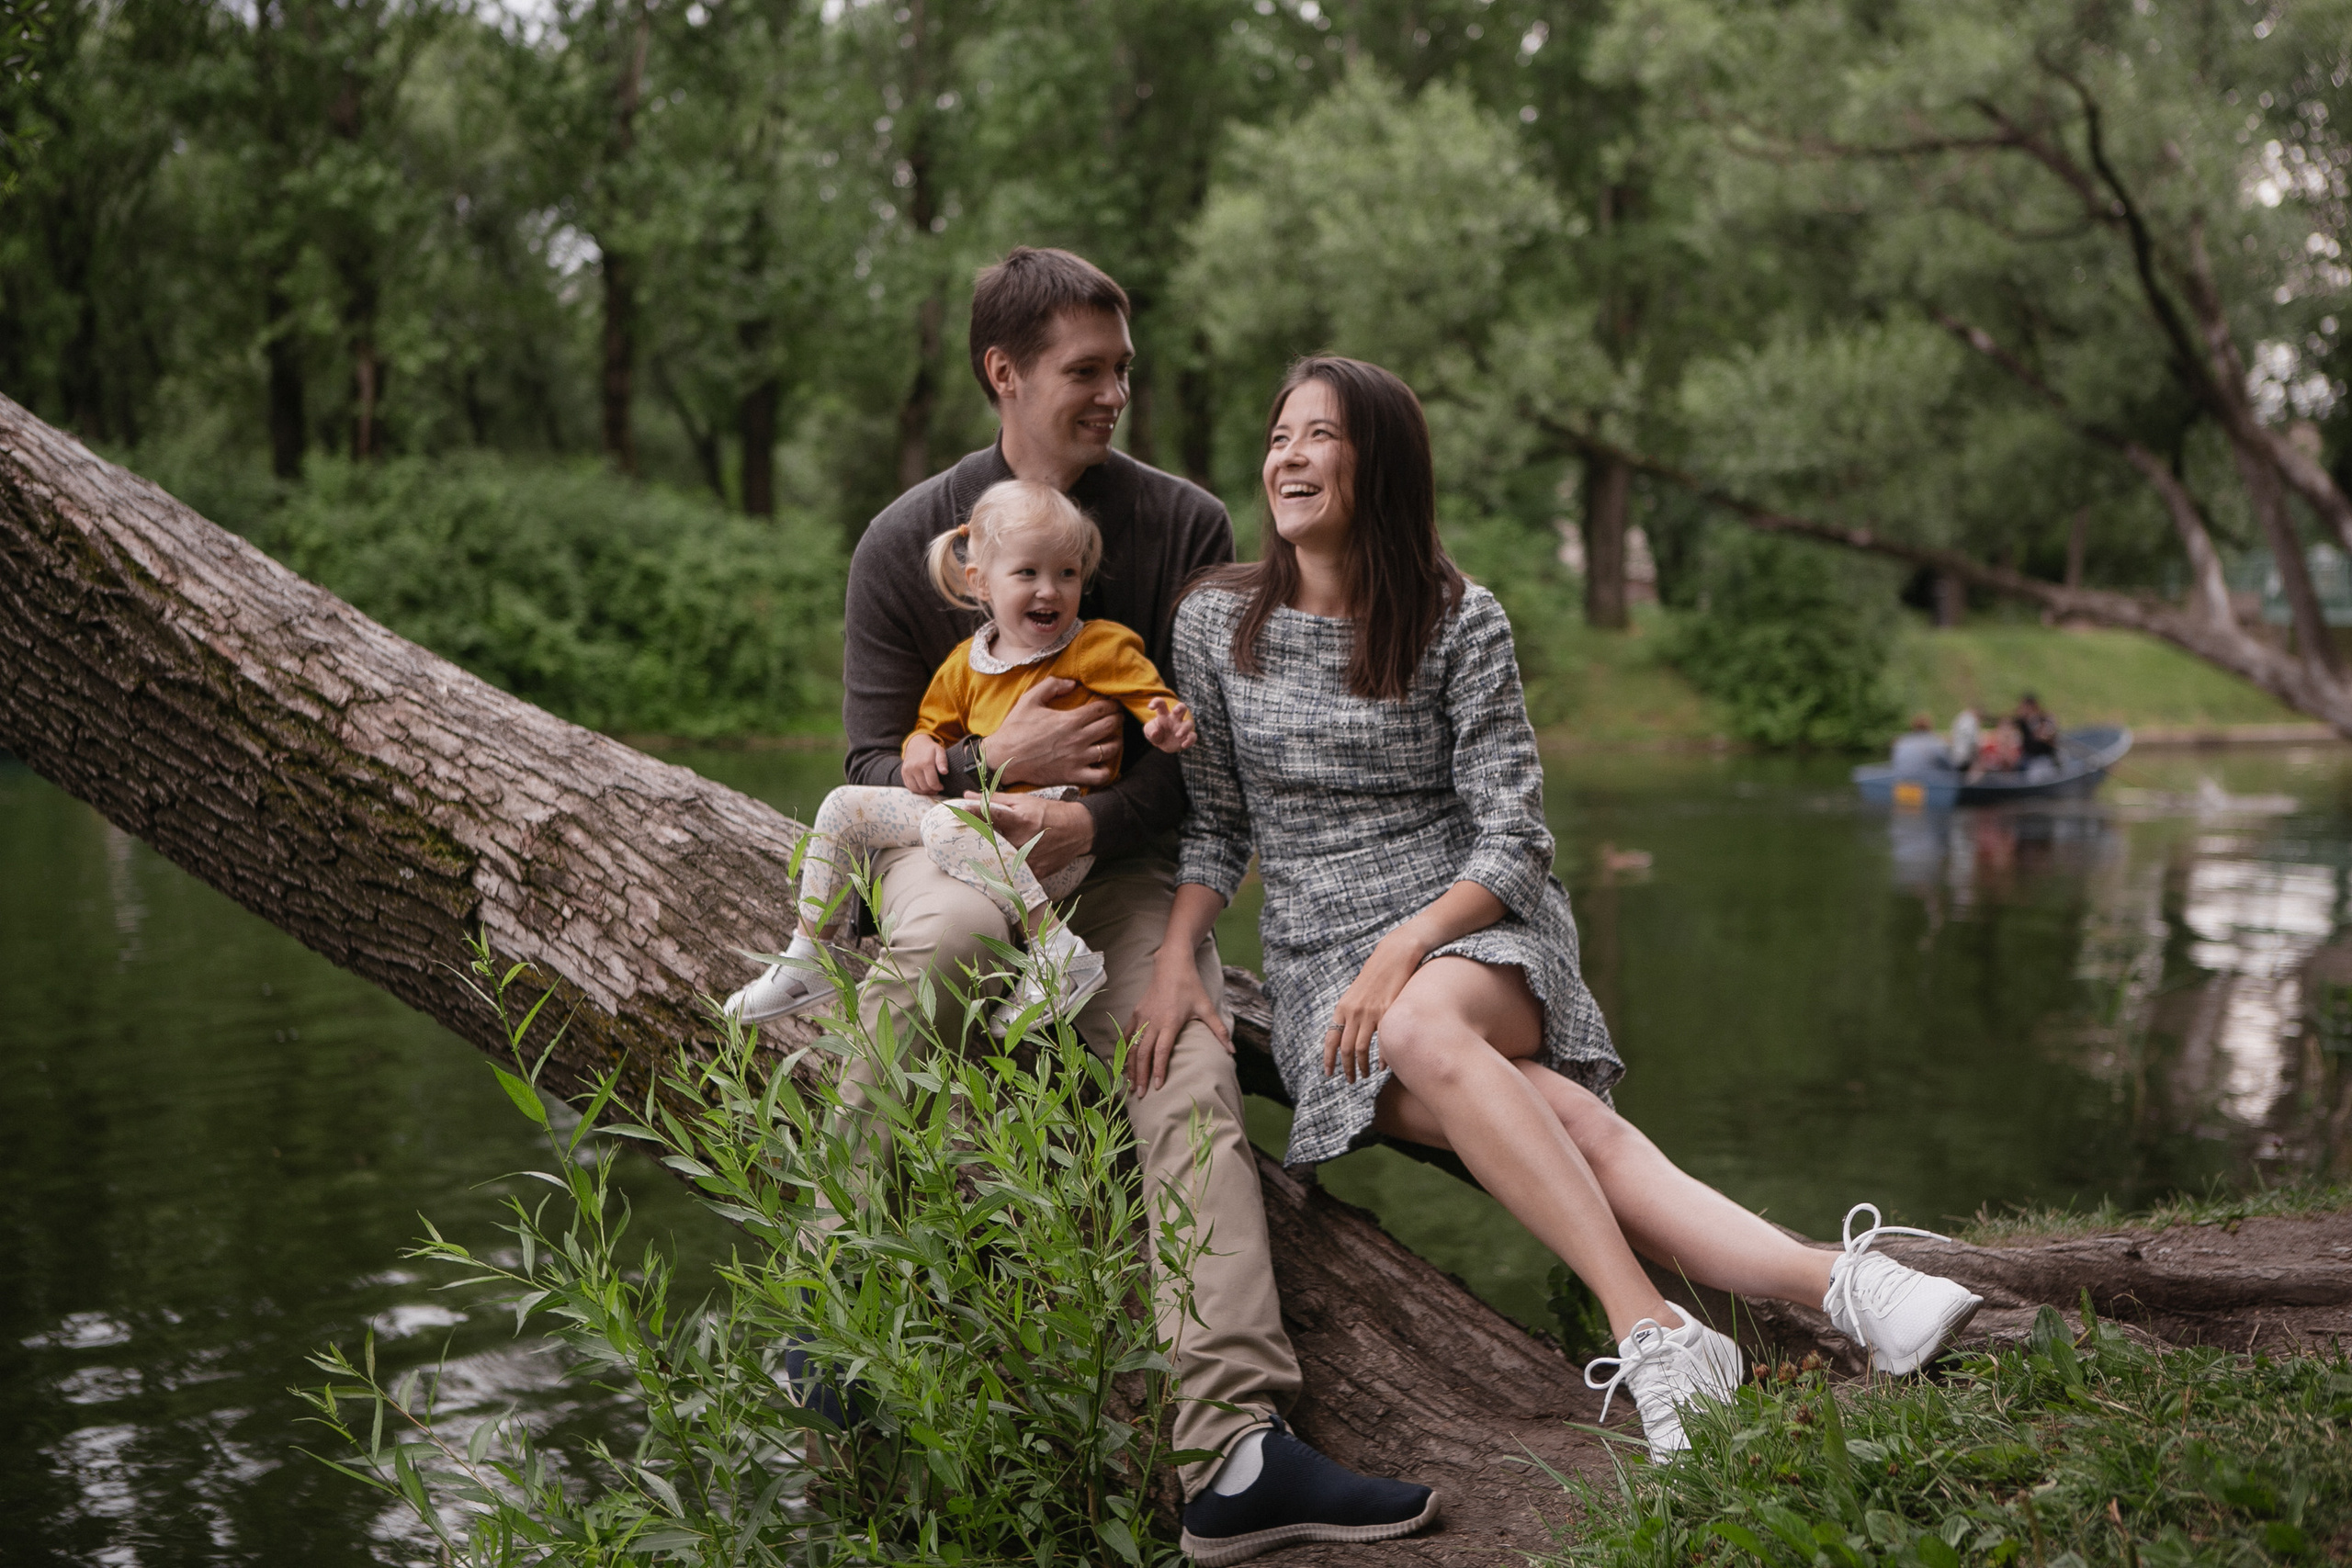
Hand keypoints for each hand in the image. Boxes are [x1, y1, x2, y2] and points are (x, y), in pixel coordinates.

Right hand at [900, 733, 947, 794]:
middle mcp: (914, 767)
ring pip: (916, 789)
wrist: (916, 743)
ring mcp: (907, 770)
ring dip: (924, 792)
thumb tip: (945, 772)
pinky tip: (922, 787)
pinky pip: (909, 786)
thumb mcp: (940, 751)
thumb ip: (943, 761)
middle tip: (936, 788)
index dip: (938, 787)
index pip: (932, 783)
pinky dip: (916, 790)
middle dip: (932, 790)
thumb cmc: (930, 749)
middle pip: (924, 787)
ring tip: (930, 789)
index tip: (941, 786)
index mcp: (925, 763)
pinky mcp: (903, 773)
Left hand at [960, 791, 1094, 879]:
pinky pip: (1014, 874)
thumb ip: (995, 800)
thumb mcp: (1023, 801)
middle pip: (991, 844)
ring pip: (1001, 863)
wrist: (1078, 829)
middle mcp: (1023, 840)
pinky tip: (998, 870)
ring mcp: (1030, 859)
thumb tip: (968, 794)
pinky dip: (1005, 872)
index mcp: (1020, 820)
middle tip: (961, 842)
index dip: (973, 814)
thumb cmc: (1049, 812)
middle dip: (977, 843)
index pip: (991, 816)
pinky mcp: (1036, 872)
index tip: (958, 812)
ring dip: (989, 860)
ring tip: (976, 859)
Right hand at [978, 678, 1121, 786]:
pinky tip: (1102, 762)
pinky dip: (1106, 769)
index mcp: (1071, 720)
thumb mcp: (1030, 699)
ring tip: (1112, 738)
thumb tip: (1073, 683)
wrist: (1004, 758)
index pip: (1103, 709)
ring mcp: (1078, 759)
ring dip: (1116, 741)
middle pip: (1112, 726)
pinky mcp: (1074, 775)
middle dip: (1117, 719)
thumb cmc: (1015, 728)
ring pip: (1111, 749)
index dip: (1112, 704)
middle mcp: (1079, 739)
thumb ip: (1052, 685)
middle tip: (1116, 717)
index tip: (1112, 704)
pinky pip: (1102, 775)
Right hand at [1126, 948, 1230, 1094]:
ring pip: (1132, 1046)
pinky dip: (1124, 1050)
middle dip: (1140, 1075)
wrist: (1172, 965)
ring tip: (1130, 1084)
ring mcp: (1142, 1017)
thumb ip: (1219, 1030)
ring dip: (1130, 1066)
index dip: (1158, 1070)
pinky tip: (1123, 1062)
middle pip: (1143, 1053)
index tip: (1157, 1087)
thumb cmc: (1190, 986)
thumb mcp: (1206, 1007)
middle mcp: (1153, 1021)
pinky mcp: (1136, 1012)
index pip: (1161, 1051)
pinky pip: (1126, 1034)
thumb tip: (1232, 1051)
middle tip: (1139, 1094)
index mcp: (1170, 1022)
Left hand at [1143, 696, 1194, 753]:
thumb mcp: (1148, 731)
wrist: (1162, 744)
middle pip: (1182, 707)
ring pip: (1189, 723)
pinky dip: (1190, 740)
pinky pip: (1193, 736)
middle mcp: (1175, 718)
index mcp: (1164, 714)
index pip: (1161, 704)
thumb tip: (1155, 733)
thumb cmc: (1155, 733)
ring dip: (1184, 729)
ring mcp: (1182, 727)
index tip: (1150, 708)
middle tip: (1175, 711)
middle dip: (1180, 707)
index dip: (1156, 702)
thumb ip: (1150, 730)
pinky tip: (1183, 745)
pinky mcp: (1187, 737)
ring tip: (1177, 736)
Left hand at [1323, 926, 1428, 1082]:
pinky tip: (1383, 1065)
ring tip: (1366, 1075)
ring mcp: (1369, 1012)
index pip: (1330, 1039)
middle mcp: (1353, 1011)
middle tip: (1351, 1081)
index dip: (1328, 1059)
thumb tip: (1349, 1034)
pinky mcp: (1387, 1011)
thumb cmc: (1377, 975)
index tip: (1328, 1074)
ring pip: (1360, 1048)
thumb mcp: (1357, 993)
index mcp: (1343, 1007)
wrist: (1395, 954)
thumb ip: (1352, 1013)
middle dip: (1346, 1068)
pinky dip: (1381, 1057)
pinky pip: (1381, 1041)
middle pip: (1344, 1049)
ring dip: (1362, 1066)